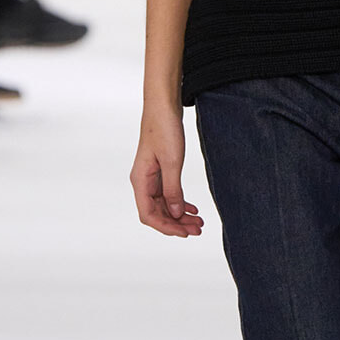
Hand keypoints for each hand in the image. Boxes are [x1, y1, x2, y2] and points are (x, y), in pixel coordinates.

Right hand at [130, 106, 203, 237]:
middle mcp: (142, 182)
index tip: (185, 233)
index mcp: (140, 181)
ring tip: (199, 222)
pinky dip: (180, 203)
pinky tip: (193, 208)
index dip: (166, 227)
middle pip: (157, 213)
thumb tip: (175, 214)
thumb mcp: (172, 161)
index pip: (149, 214)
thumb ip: (173, 189)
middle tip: (198, 229)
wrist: (163, 106)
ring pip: (164, 205)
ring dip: (180, 215)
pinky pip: (168, 194)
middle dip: (177, 223)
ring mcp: (151, 177)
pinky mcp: (159, 171)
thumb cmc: (164, 129)